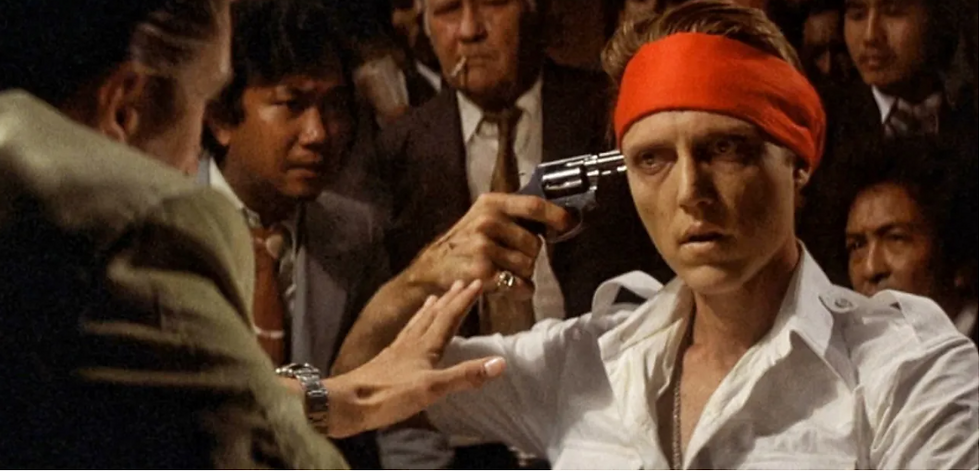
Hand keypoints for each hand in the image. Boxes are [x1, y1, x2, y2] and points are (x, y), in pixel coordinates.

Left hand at [322, 280, 505, 437]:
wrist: (346, 403)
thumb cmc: (388, 395)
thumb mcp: (432, 388)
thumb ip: (465, 375)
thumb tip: (500, 362)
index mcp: (424, 346)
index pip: (449, 317)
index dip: (464, 300)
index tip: (477, 282)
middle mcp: (410, 344)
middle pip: (434, 316)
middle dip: (450, 299)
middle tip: (461, 283)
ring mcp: (395, 353)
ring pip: (416, 325)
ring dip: (429, 310)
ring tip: (434, 298)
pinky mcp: (384, 363)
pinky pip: (403, 338)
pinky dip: (412, 328)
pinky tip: (407, 334)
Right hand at [402, 193, 571, 299]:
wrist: (433, 267)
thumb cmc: (465, 243)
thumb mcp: (484, 217)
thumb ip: (514, 216)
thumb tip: (558, 220)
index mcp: (491, 204)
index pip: (533, 206)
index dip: (556, 216)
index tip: (570, 224)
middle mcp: (487, 222)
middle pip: (534, 243)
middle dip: (530, 256)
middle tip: (511, 259)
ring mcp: (483, 247)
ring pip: (528, 266)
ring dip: (523, 274)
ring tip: (503, 270)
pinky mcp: (483, 272)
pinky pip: (520, 285)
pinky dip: (520, 290)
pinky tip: (506, 285)